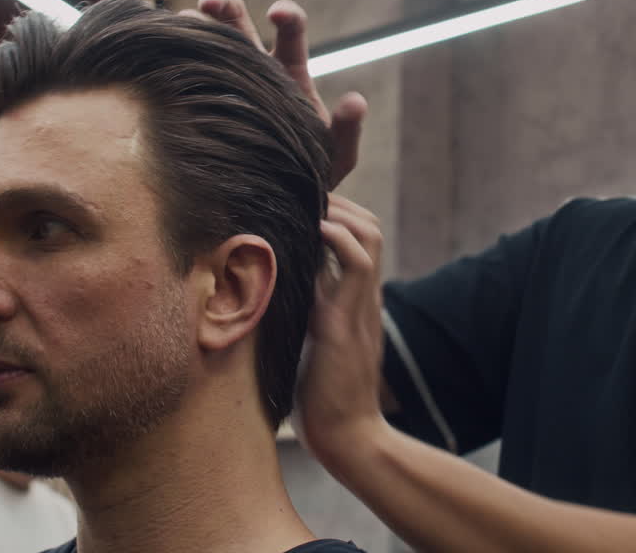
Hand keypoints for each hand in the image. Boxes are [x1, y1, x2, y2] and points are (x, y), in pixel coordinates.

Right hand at [185, 0, 365, 187]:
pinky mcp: (198, 105)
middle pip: (237, 23)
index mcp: (290, 74)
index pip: (290, 33)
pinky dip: (169, 59)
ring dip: (191, 27)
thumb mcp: (337, 156)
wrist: (275, 201)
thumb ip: (348, 130)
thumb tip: (356, 100)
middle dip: (224, 5)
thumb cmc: (312, 174)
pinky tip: (156, 57)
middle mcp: (254, 70)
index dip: (287, 17)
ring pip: (203, 42)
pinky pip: (181, 75)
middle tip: (209, 1)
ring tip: (180, 25)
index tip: (278, 13)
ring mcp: (224, 83)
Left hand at [294, 193, 387, 461]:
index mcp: (353, 303)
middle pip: (369, 227)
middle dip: (339, 203)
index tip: (302, 205)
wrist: (346, 439)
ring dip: (339, 212)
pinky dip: (337, 237)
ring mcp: (357, 308)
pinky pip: (356, 264)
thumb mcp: (309, 345)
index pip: (359, 240)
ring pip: (369, 234)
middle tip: (303, 198)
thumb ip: (303, 317)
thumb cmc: (320, 401)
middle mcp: (361, 299)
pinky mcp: (345, 323)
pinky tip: (312, 231)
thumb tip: (266, 295)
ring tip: (309, 208)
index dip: (337, 215)